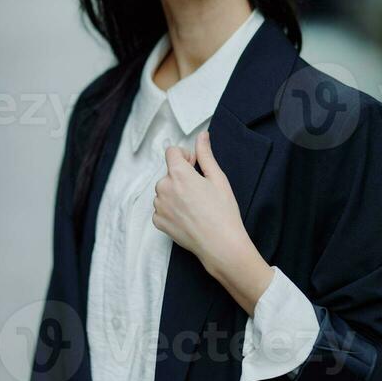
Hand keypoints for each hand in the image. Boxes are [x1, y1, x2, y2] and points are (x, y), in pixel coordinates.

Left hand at [152, 130, 247, 272]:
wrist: (221, 245)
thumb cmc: (223, 212)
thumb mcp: (218, 178)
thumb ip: (205, 154)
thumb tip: (202, 136)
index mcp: (178, 174)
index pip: (171, 152)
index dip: (185, 156)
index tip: (196, 166)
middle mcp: (163, 188)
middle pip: (168, 173)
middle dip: (181, 176)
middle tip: (200, 190)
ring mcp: (159, 206)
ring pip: (164, 191)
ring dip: (175, 193)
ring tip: (195, 206)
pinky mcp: (158, 222)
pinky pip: (161, 208)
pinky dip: (171, 209)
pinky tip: (188, 216)